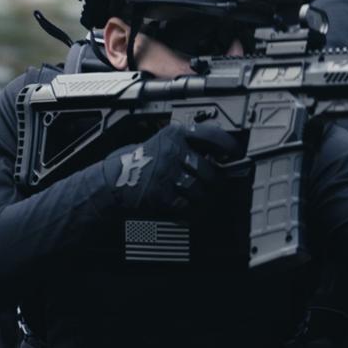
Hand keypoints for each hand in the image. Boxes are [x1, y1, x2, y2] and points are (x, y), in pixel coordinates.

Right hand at [104, 121, 242, 213]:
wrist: (111, 183)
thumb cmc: (138, 164)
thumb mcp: (161, 143)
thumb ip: (186, 145)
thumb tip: (218, 155)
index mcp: (174, 134)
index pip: (212, 135)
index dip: (229, 146)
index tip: (236, 154)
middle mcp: (172, 150)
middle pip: (210, 170)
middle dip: (214, 182)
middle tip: (213, 186)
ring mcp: (167, 172)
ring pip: (201, 189)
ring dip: (202, 199)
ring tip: (198, 200)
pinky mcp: (161, 194)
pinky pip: (188, 206)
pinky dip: (192, 212)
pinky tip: (188, 212)